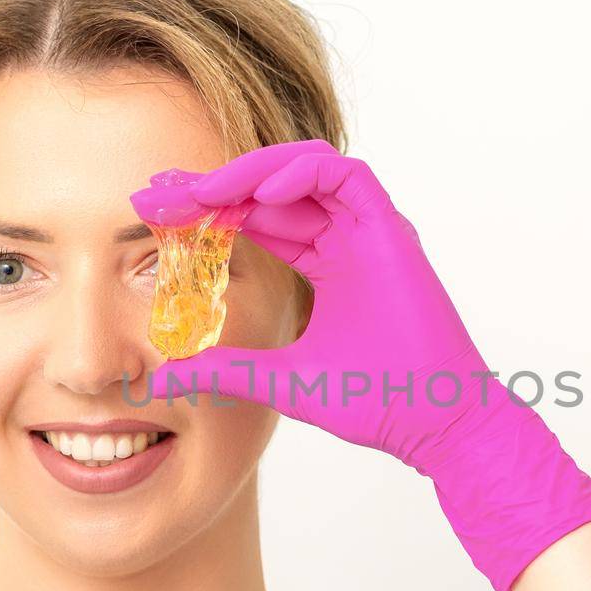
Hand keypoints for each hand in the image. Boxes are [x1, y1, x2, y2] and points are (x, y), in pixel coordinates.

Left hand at [134, 139, 590, 590]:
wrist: (434, 421)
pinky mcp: (392, 231)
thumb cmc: (378, 403)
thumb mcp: (284, 381)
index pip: (256, 221)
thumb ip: (229, 370)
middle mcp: (345, 241)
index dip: (208, 210)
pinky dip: (304, 174)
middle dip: (214, 185)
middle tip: (159, 188)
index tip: (155, 210)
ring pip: (307, 170)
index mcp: (324, 267)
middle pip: (272, 190)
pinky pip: (347, 177)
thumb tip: (166, 376)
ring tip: (203, 189)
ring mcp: (369, 233)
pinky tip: (259, 195)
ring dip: (252, 172)